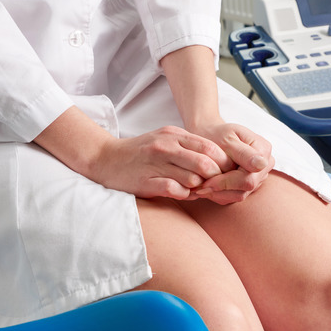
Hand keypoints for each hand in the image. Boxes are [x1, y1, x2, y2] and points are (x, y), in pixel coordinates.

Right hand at [94, 125, 232, 199]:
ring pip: (192, 178)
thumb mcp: (167, 141)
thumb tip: (218, 163)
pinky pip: (174, 190)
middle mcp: (166, 147)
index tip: (225, 173)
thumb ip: (190, 148)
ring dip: (199, 189)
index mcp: (174, 135)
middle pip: (205, 163)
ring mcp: (155, 164)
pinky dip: (183, 195)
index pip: (210, 147)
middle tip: (215, 186)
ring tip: (197, 191)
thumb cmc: (142, 152)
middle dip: (215, 178)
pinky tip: (181, 194)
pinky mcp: (145, 181)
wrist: (105, 158)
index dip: (223, 162)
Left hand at [187, 121, 274, 204]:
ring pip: (240, 194)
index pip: (248, 177)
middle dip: (221, 188)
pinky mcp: (250, 184)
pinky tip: (207, 188)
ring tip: (201, 188)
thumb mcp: (227, 139)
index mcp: (263, 150)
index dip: (226, 182)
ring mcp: (259, 176)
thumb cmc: (217, 134)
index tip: (206, 183)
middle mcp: (265, 165)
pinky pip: (235, 196)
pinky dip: (219, 194)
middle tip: (199, 188)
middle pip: (246, 187)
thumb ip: (243, 152)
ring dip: (219, 193)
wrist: (212, 135)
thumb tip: (261, 164)